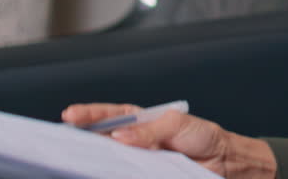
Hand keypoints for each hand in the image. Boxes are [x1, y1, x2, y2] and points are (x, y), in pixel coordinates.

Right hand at [61, 103, 275, 177]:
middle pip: (102, 137)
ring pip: (109, 158)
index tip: (71, 115)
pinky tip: (98, 171)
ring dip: (93, 157)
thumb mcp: (177, 126)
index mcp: (142, 122)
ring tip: (74, 155)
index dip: (90, 115)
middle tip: (63, 135)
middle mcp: (136, 141)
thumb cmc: (203, 137)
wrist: (224, 163)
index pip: (110, 115)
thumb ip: (149, 131)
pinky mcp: (144, 175)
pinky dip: (110, 172)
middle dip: (82, 135)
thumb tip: (119, 136)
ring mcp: (138, 160)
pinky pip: (123, 174)